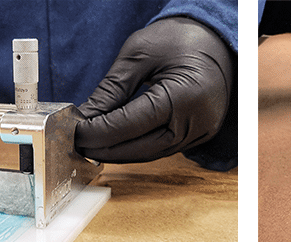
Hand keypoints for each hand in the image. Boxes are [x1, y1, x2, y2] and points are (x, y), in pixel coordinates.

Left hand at [75, 17, 233, 162]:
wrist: (216, 40)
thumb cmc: (180, 39)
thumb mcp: (139, 55)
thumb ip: (111, 89)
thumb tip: (86, 118)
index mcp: (183, 96)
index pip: (130, 124)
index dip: (98, 131)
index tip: (74, 131)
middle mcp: (196, 121)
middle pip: (140, 148)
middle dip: (104, 148)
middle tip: (77, 143)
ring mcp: (199, 132)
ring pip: (150, 154)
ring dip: (119, 153)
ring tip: (92, 144)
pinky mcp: (198, 136)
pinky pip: (162, 149)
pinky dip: (137, 147)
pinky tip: (116, 142)